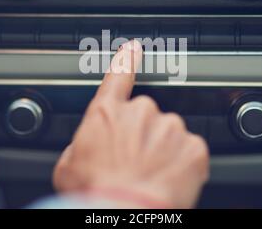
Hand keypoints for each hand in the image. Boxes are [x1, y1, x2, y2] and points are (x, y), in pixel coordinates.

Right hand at [53, 40, 209, 208]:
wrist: (123, 214)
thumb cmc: (94, 193)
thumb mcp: (68, 167)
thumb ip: (81, 146)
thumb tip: (85, 149)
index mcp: (107, 113)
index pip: (118, 76)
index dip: (127, 61)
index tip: (134, 49)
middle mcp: (141, 112)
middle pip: (146, 115)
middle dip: (142, 135)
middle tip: (133, 163)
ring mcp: (169, 128)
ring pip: (169, 133)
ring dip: (162, 150)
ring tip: (149, 176)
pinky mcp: (192, 147)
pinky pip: (189, 151)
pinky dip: (181, 165)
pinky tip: (167, 180)